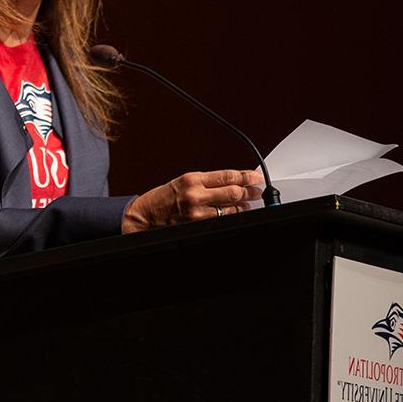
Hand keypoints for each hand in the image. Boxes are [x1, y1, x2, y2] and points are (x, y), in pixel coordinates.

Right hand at [121, 169, 263, 232]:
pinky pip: (222, 221)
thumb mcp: (184, 182)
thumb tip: (233, 181)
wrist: (145, 216)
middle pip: (233, 192)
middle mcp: (195, 195)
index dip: (246, 176)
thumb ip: (208, 182)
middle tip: (258, 191)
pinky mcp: (197, 225)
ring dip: (244, 206)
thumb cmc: (163, 198)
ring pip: (231, 209)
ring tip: (248, 203)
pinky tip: (235, 213)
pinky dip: (232, 216)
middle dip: (250, 192)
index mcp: (192, 179)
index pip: (227, 176)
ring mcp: (197, 213)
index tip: (256, 176)